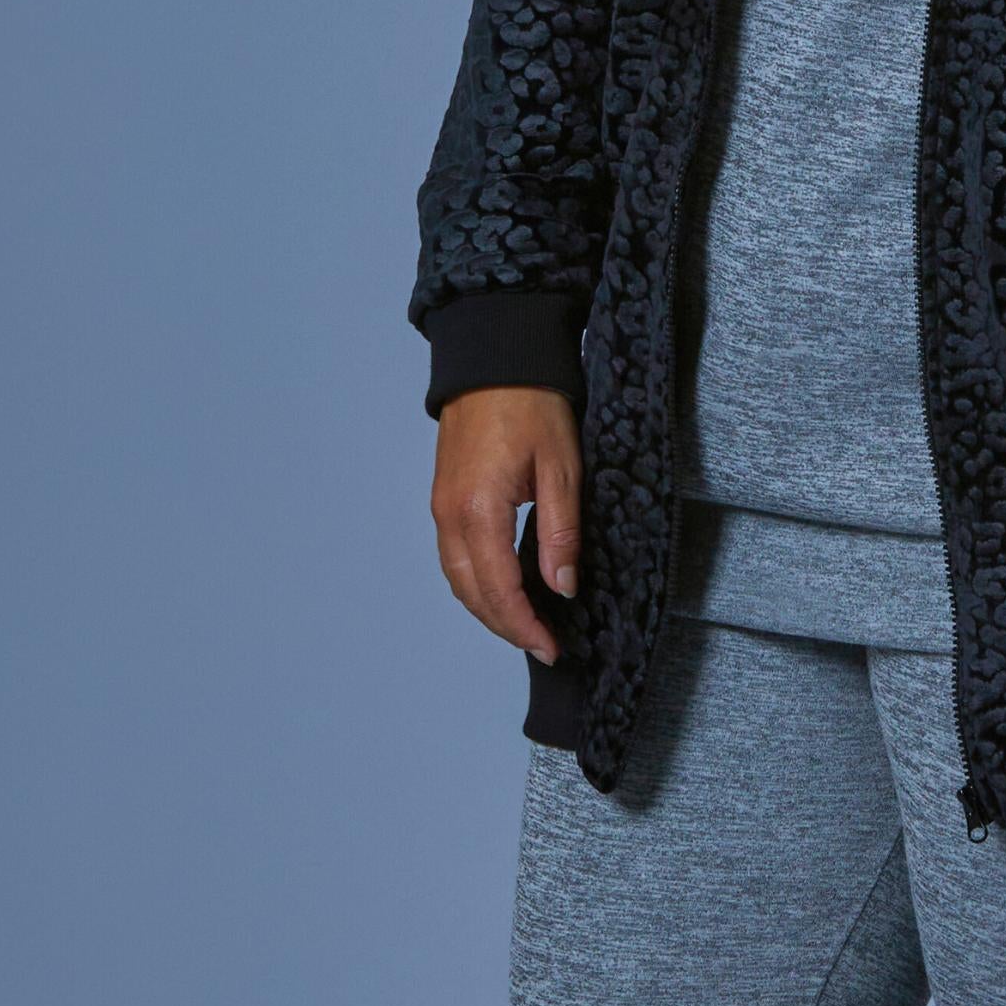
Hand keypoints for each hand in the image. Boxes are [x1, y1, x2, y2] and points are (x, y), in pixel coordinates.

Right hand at [431, 387, 579, 664]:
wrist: (495, 358)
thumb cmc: (532, 404)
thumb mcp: (562, 469)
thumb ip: (561, 533)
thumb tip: (563, 587)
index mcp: (479, 510)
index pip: (500, 590)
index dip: (525, 626)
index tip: (552, 647)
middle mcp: (450, 515)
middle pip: (471, 593)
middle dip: (506, 626)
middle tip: (543, 645)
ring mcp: (441, 506)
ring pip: (458, 578)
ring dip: (488, 608)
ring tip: (525, 625)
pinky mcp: (444, 497)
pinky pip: (454, 556)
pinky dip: (476, 583)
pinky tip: (504, 588)